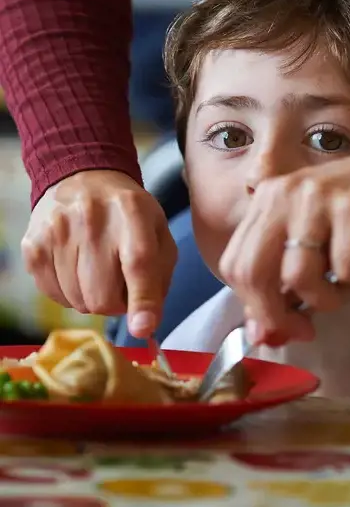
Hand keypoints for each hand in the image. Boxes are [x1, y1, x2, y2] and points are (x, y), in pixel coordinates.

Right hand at [21, 170, 176, 337]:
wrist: (83, 178)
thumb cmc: (128, 214)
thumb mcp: (157, 233)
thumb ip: (159, 277)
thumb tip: (145, 325)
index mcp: (132, 212)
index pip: (138, 262)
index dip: (142, 300)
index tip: (142, 328)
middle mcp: (91, 219)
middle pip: (102, 294)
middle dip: (116, 303)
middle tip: (120, 284)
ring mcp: (57, 231)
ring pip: (78, 301)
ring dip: (92, 298)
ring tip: (97, 270)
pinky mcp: (33, 245)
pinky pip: (54, 295)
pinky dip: (69, 292)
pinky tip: (76, 268)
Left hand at [219, 142, 349, 344]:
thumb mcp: (314, 240)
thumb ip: (283, 281)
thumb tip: (261, 335)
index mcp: (265, 200)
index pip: (234, 264)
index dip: (253, 306)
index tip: (280, 327)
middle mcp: (282, 194)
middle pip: (254, 272)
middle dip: (277, 315)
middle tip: (305, 329)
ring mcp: (315, 198)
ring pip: (299, 276)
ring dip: (327, 298)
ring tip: (349, 283)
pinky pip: (346, 270)